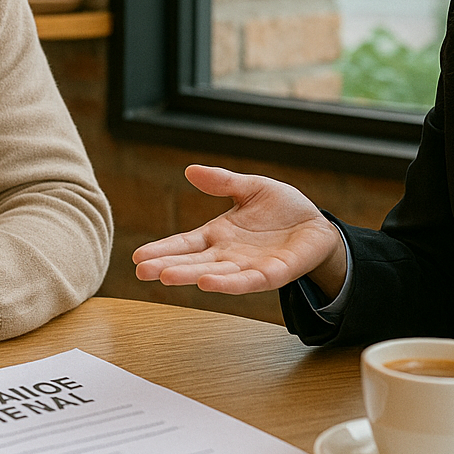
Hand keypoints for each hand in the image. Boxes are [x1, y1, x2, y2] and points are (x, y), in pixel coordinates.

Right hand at [131, 164, 346, 295]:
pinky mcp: (271, 274)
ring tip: (166, 276)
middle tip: (141, 271)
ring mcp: (248, 266)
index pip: (185, 243)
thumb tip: (190, 169)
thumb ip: (222, 182)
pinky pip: (248, 281)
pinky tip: (208, 283)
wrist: (317, 226)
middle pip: (193, 261)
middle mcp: (228, 254)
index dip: (163, 249)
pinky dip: (228, 284)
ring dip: (190, 276)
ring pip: (215, 274)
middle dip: (167, 266)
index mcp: (219, 234)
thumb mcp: (250, 188)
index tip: (137, 256)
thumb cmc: (283, 209)